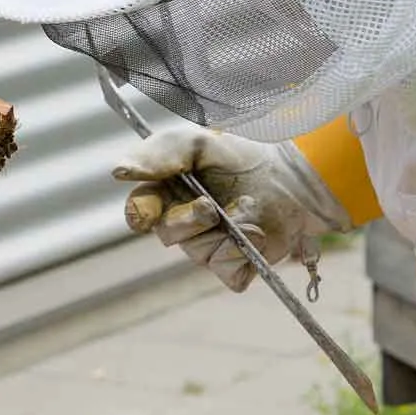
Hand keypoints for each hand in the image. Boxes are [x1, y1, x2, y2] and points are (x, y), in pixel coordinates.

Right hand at [113, 127, 347, 291]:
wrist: (296, 176)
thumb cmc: (244, 156)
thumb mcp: (199, 143)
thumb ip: (159, 154)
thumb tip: (118, 171)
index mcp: (167, 193)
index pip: (139, 211)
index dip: (141, 214)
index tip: (148, 212)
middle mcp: (183, 223)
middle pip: (168, 236)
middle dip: (189, 221)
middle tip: (212, 206)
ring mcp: (209, 247)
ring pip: (199, 254)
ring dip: (225, 233)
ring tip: (250, 210)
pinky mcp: (236, 265)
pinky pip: (227, 272)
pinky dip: (243, 254)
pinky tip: (259, 234)